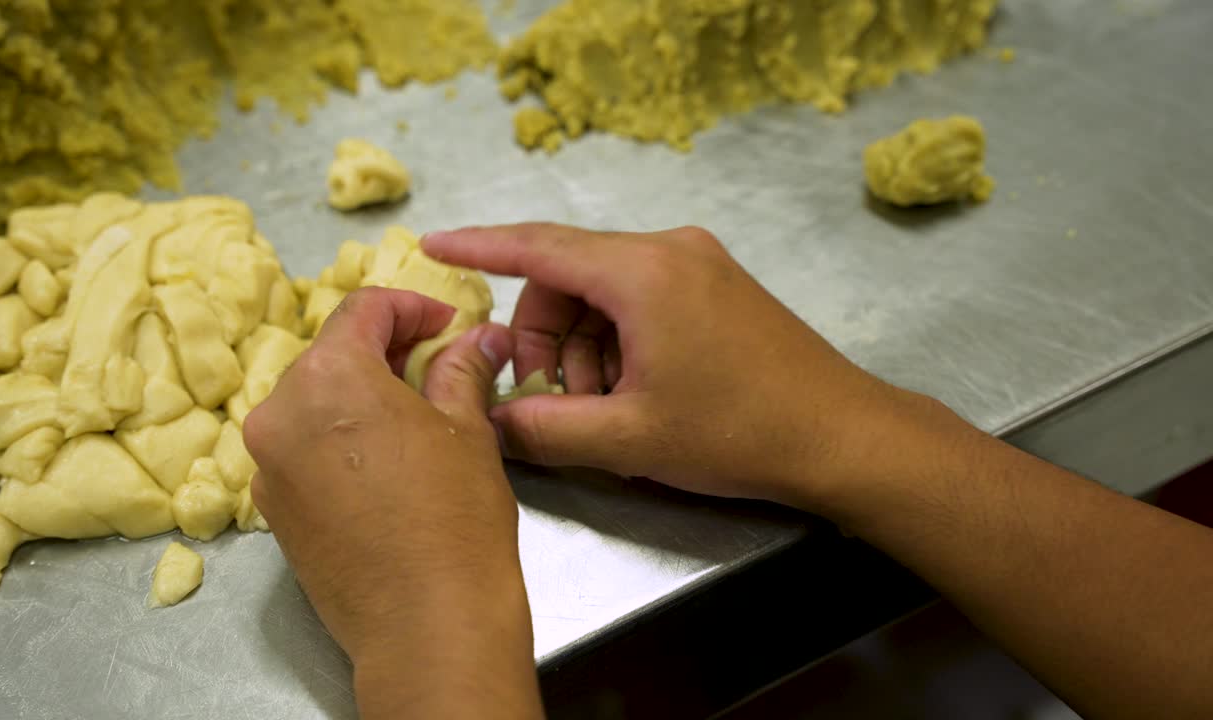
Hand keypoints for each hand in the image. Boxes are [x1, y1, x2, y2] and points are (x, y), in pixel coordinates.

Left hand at [243, 288, 541, 717]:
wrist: (425, 625)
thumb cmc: (456, 519)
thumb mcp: (467, 430)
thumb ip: (463, 369)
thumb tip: (481, 336)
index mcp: (329, 377)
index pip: (364, 310)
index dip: (412, 307)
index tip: (447, 324)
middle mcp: (279, 412)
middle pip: (331, 354)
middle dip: (384, 351)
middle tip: (437, 365)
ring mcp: (267, 465)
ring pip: (312, 403)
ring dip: (359, 397)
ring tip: (413, 417)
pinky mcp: (272, 510)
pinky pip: (301, 450)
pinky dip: (337, 440)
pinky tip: (383, 465)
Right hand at [422, 224, 944, 512]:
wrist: (842, 436)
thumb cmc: (737, 433)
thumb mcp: (627, 439)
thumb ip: (543, 429)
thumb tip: (491, 423)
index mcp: (644, 272)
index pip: (538, 247)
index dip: (479, 246)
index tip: (433, 246)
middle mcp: (671, 250)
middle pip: (569, 278)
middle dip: (545, 339)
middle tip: (550, 402)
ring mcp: (700, 264)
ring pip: (604, 295)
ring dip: (585, 351)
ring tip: (603, 412)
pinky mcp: (718, 287)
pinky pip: (641, 302)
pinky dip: (619, 345)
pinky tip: (634, 396)